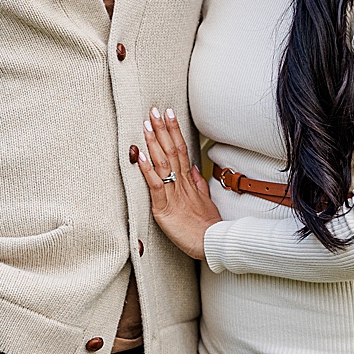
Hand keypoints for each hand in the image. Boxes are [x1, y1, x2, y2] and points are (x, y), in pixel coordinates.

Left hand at [135, 107, 220, 260]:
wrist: (211, 244)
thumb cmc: (206, 225)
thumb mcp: (204, 201)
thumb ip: (197, 183)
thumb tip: (192, 167)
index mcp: (189, 180)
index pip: (181, 149)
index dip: (174, 131)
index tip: (168, 114)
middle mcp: (181, 183)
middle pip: (172, 151)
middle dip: (163, 130)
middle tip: (154, 110)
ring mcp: (173, 194)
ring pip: (163, 164)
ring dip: (154, 143)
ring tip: (146, 125)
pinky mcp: (164, 208)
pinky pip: (156, 186)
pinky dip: (148, 171)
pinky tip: (141, 157)